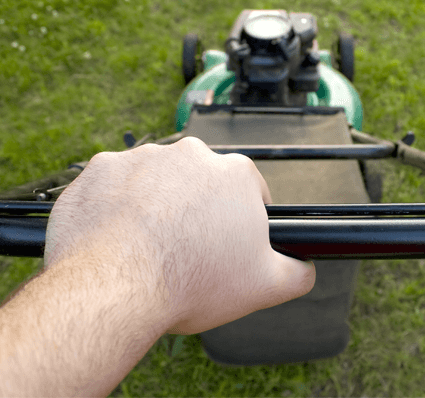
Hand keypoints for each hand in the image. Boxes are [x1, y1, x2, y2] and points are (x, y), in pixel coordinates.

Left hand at [44, 137, 315, 335]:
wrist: (113, 286)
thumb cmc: (190, 282)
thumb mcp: (265, 285)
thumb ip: (297, 271)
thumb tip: (305, 266)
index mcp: (233, 173)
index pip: (247, 190)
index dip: (240, 219)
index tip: (227, 242)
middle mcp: (190, 154)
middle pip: (200, 183)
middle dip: (197, 209)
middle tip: (186, 247)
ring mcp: (142, 156)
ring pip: (157, 181)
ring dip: (156, 204)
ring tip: (149, 243)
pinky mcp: (102, 168)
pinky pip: (116, 184)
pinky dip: (117, 204)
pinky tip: (117, 233)